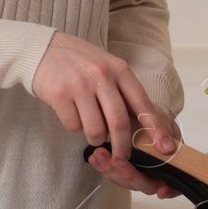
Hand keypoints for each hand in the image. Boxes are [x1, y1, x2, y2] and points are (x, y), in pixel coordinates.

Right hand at [31, 31, 181, 197]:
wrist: (42, 48)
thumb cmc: (80, 62)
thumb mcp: (107, 67)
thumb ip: (123, 92)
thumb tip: (143, 126)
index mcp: (119, 69)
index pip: (142, 104)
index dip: (155, 128)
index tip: (165, 148)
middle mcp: (101, 75)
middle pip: (119, 123)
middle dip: (123, 147)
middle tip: (121, 159)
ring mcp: (79, 84)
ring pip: (95, 130)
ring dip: (95, 138)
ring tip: (90, 129)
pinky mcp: (59, 94)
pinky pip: (73, 125)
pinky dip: (74, 126)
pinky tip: (72, 113)